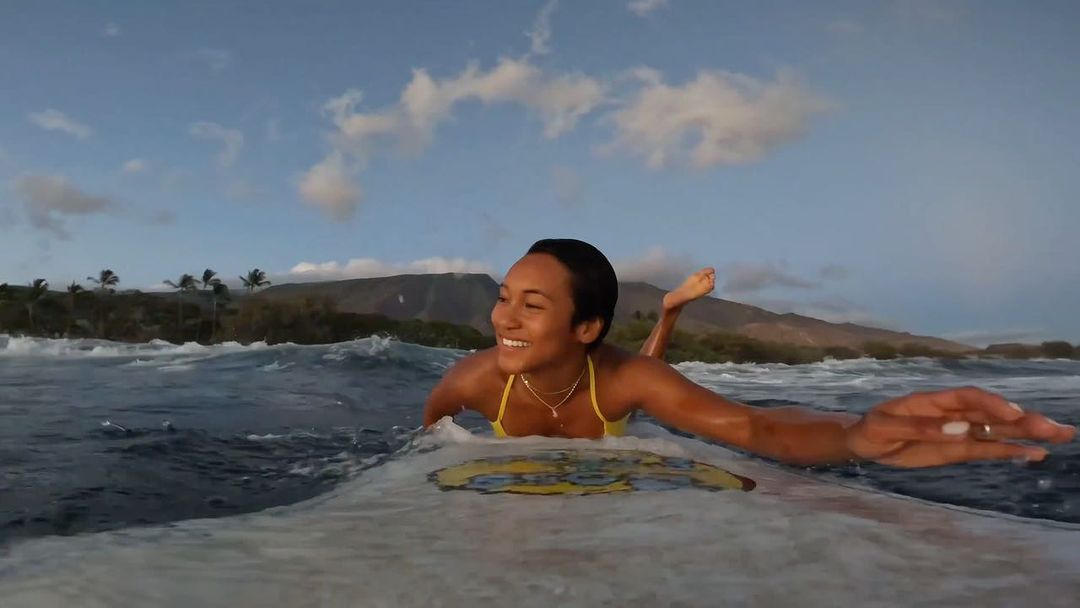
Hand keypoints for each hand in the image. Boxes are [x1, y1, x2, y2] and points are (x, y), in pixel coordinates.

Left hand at [845, 387, 1075, 467]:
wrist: (863, 442)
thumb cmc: (871, 429)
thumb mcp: (886, 427)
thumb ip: (921, 428)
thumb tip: (961, 430)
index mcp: (933, 401)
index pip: (968, 397)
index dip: (991, 404)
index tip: (1013, 415)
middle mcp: (952, 413)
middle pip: (991, 414)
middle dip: (1023, 420)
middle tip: (1056, 428)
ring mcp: (957, 431)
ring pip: (996, 431)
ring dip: (1027, 434)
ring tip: (1061, 435)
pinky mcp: (957, 449)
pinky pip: (986, 450)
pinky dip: (1010, 451)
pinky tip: (1035, 454)